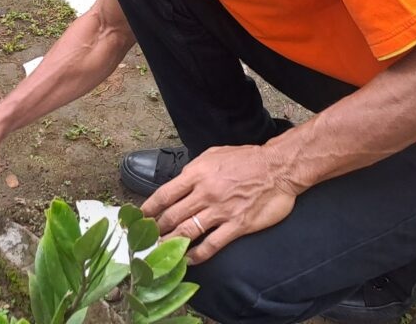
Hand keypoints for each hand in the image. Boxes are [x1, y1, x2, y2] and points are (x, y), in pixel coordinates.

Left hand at [142, 144, 297, 263]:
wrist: (277, 168)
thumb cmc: (246, 159)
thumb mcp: (214, 155)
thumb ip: (195, 170)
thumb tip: (180, 182)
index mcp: (197, 174)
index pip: (165, 194)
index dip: (148, 209)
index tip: (138, 218)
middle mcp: (205, 193)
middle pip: (172, 216)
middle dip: (155, 230)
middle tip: (145, 240)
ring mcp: (220, 211)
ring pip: (188, 231)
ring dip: (171, 243)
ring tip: (159, 252)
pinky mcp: (237, 225)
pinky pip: (212, 244)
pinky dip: (197, 255)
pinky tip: (189, 260)